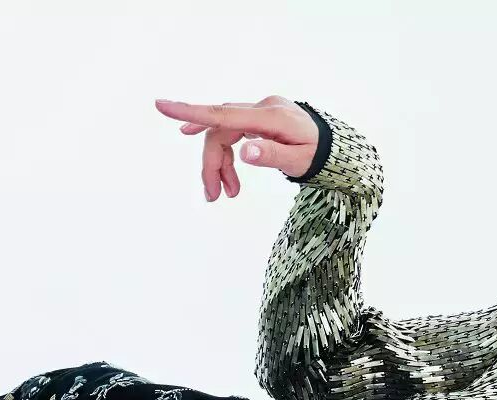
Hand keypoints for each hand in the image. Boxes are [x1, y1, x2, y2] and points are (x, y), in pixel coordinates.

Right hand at [153, 95, 319, 201]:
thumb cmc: (319, 155)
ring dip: (220, 164)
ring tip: (227, 193)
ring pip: (224, 135)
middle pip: (220, 132)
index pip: (223, 114)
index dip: (190, 112)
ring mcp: (260, 111)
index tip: (161, 105)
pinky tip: (225, 174)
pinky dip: (228, 155)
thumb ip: (272, 156)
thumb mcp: (300, 161)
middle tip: (212, 196)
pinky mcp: (260, 118)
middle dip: (211, 164)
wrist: (335, 148)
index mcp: (269, 117)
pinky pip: (233, 134)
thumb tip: (245, 152)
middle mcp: (262, 108)